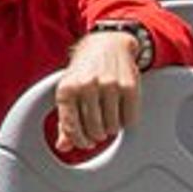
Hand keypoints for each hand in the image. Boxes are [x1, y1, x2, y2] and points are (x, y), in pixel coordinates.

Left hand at [54, 31, 141, 150]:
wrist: (106, 45)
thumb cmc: (84, 71)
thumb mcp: (68, 91)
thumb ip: (65, 120)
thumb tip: (63, 146)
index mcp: (66, 89)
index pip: (71, 126)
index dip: (78, 140)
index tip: (84, 143)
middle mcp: (87, 86)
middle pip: (94, 130)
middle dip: (96, 135)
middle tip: (98, 130)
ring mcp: (109, 86)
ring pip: (112, 128)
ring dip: (111, 129)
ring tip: (107, 117)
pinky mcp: (129, 87)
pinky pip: (130, 119)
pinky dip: (125, 121)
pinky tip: (119, 112)